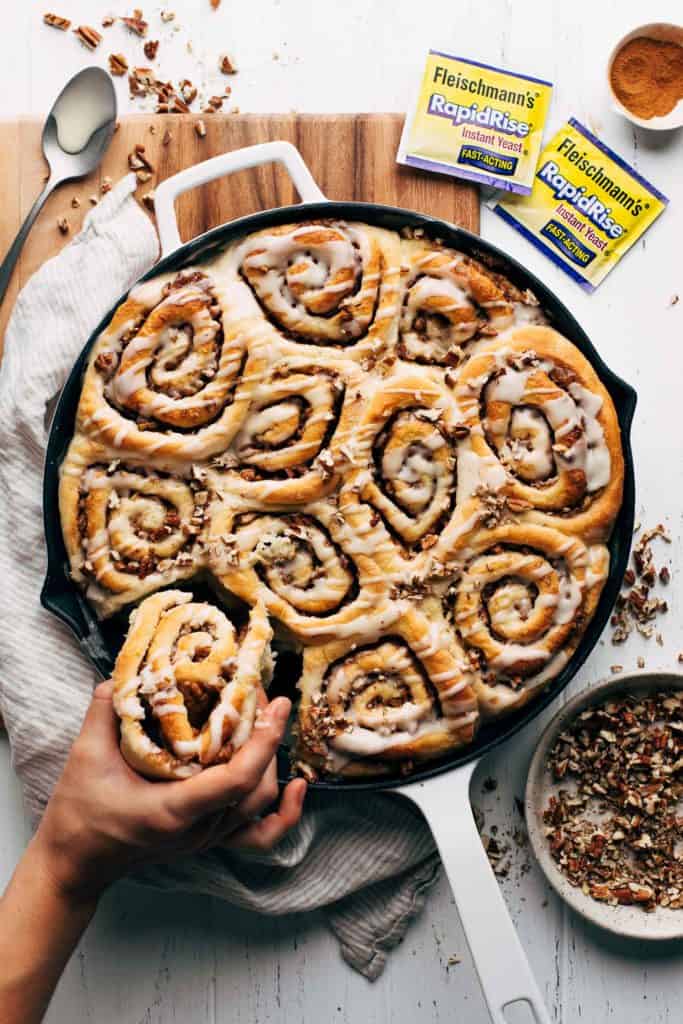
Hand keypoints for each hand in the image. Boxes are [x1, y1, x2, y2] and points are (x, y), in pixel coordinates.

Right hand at [31, 681, 306, 902]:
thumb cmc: (79, 815)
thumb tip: (124, 674)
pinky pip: (258, 833)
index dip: (263, 741)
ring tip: (264, 717)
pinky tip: (297, 786)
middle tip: (258, 692)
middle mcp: (199, 829)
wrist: (75, 864)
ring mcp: (207, 837)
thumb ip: (105, 712)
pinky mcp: (208, 838)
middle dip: (266, 736)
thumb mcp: (85, 757)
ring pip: (260, 801)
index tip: (275, 703)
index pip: (237, 780)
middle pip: (256, 784)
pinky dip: (284, 813)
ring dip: (269, 759)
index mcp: (174, 810)